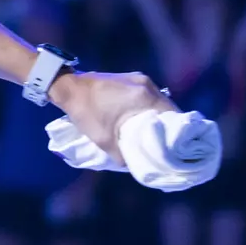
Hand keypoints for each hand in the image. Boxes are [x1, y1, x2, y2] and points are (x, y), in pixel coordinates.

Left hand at [51, 72, 177, 166]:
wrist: (66, 87)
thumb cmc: (85, 112)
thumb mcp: (104, 139)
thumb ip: (123, 155)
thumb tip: (136, 166)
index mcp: (145, 96)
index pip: (174, 116)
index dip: (178, 133)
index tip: (177, 147)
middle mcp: (146, 84)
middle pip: (168, 109)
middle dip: (168, 127)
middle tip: (166, 144)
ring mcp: (139, 79)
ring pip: (158, 102)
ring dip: (158, 117)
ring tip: (155, 135)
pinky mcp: (131, 78)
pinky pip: (147, 96)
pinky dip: (148, 109)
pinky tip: (143, 122)